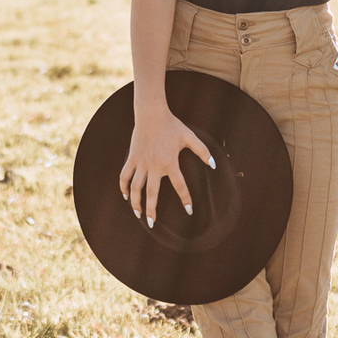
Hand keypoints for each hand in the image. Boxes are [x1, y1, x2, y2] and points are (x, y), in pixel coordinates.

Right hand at [119, 106, 214, 226]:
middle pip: (151, 193)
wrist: (151, 114)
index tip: (189, 210)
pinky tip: (126, 196)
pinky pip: (125, 175)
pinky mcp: (132, 158)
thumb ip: (202, 151)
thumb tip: (214, 165)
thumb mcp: (189, 137)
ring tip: (138, 214)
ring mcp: (141, 162)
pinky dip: (124, 187)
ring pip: (135, 187)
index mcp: (170, 162)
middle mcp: (154, 165)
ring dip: (136, 202)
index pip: (179, 185)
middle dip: (151, 210)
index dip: (185, 199)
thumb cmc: (172, 125)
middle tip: (152, 223)